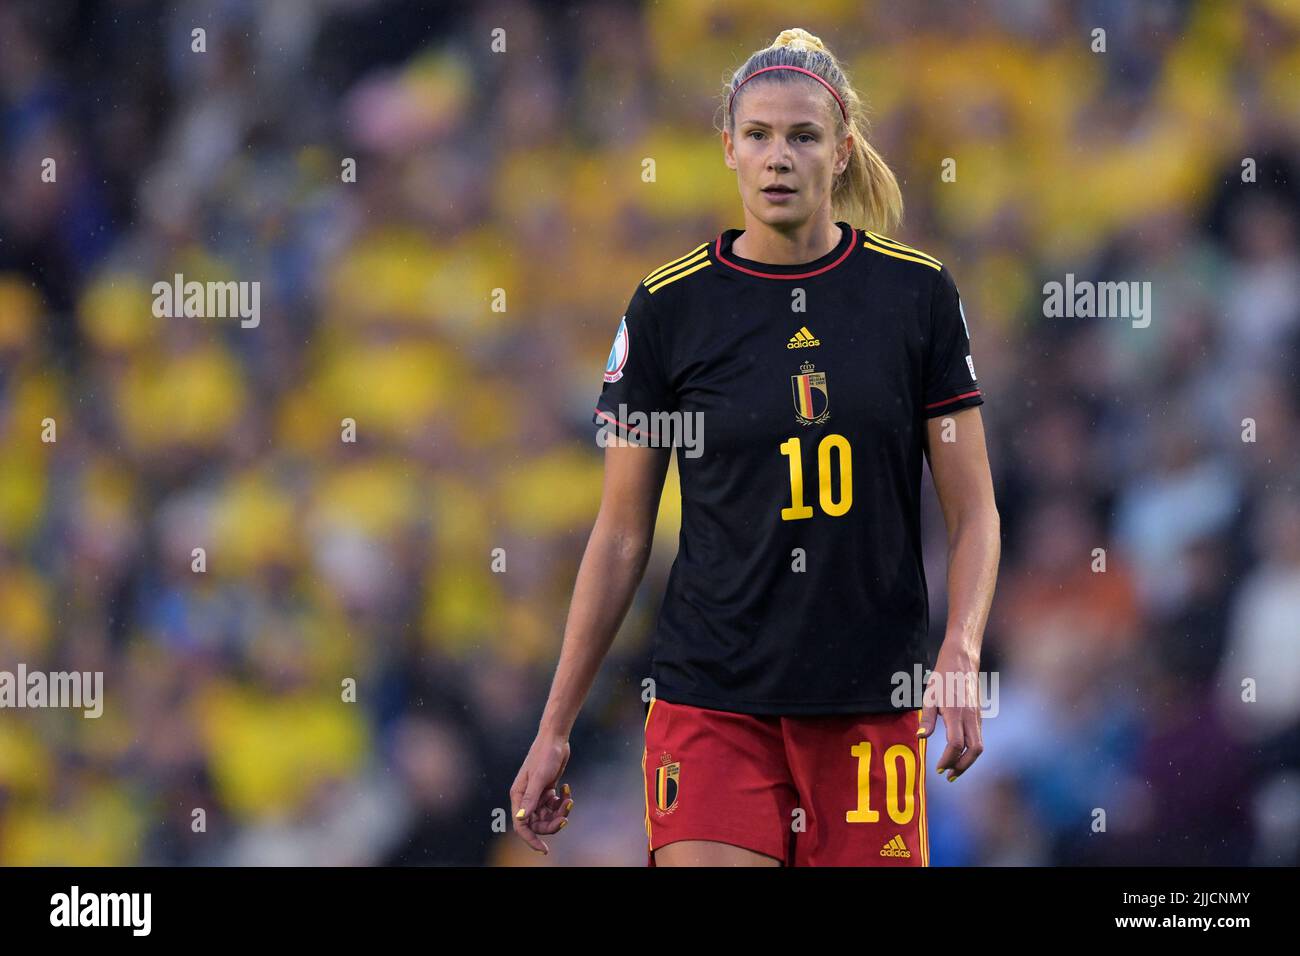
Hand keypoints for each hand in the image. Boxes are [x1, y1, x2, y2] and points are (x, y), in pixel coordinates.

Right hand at [509, 733, 573, 853]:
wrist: (555, 738)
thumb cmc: (545, 755)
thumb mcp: (539, 777)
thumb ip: (531, 798)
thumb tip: (521, 818)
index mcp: (518, 795)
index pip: (521, 825)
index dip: (531, 839)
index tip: (544, 849)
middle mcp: (526, 797)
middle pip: (537, 823)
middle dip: (552, 824)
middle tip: (565, 818)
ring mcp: (537, 794)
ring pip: (548, 815)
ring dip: (560, 811)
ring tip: (569, 799)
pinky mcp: (548, 789)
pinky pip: (555, 805)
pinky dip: (563, 801)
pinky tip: (567, 788)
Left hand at [916, 643, 983, 781]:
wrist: (962, 659)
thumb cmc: (943, 676)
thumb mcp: (930, 696)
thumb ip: (927, 719)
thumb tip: (921, 738)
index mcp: (955, 713)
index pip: (956, 744)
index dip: (948, 760)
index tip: (938, 768)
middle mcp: (970, 716)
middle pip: (974, 750)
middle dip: (962, 767)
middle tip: (949, 775)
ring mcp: (977, 716)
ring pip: (979, 746)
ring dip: (968, 761)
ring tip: (954, 769)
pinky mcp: (979, 715)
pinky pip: (979, 737)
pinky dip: (971, 750)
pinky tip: (960, 754)